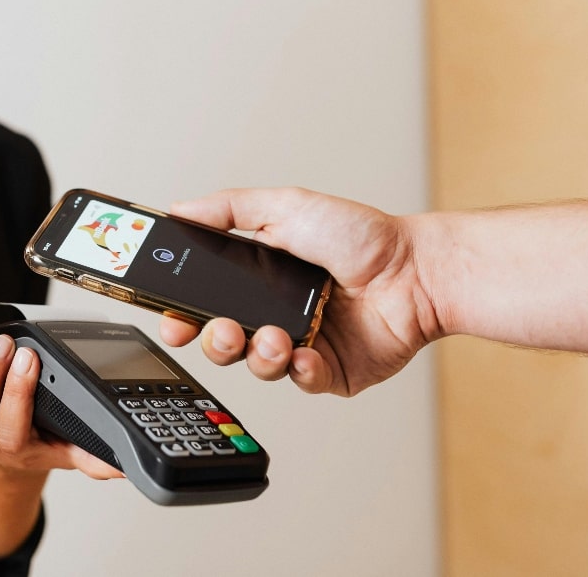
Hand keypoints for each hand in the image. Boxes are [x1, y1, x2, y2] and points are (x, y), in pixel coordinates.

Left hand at [0, 335, 123, 480]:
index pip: (15, 430)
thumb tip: (123, 465)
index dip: (19, 396)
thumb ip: (92, 457)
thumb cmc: (34, 447)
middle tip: (19, 346)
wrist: (0, 462)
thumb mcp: (65, 453)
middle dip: (0, 378)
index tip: (35, 361)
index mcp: (20, 452)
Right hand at [158, 188, 443, 395]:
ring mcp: (301, 344)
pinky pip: (301, 382)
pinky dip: (299, 370)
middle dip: (214, 341)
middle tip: (223, 330)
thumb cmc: (362, 236)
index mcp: (257, 278)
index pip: (205, 300)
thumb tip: (181, 209)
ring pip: (257, 365)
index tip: (171, 317)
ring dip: (257, 355)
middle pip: (223, 339)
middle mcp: (274, 312)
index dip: (182, 312)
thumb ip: (229, 208)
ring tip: (274, 337)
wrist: (416, 271)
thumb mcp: (286, 206)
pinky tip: (306, 353)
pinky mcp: (330, 371)